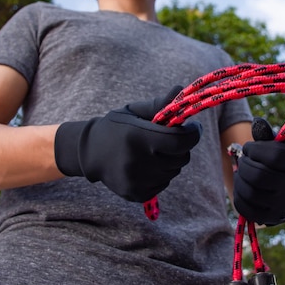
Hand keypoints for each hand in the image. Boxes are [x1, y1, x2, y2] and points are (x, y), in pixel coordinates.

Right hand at [54, 86, 201, 201]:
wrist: (90, 153)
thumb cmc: (116, 127)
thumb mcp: (134, 111)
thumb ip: (159, 104)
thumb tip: (180, 90)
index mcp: (138, 137)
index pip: (180, 141)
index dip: (193, 134)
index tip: (194, 127)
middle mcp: (137, 162)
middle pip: (181, 158)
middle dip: (181, 146)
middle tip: (169, 139)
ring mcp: (137, 181)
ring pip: (174, 171)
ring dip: (170, 160)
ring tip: (153, 152)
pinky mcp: (137, 194)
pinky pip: (164, 183)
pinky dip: (161, 174)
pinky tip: (146, 166)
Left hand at [233, 117, 284, 224]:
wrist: (277, 184)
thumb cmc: (271, 158)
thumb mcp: (271, 143)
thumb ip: (264, 133)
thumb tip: (257, 122)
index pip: (274, 155)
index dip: (254, 149)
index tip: (250, 148)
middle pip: (258, 176)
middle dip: (244, 164)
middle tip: (243, 160)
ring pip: (250, 192)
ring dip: (240, 179)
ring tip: (242, 173)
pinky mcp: (273, 218)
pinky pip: (246, 208)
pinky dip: (238, 195)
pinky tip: (243, 187)